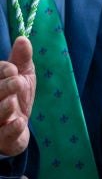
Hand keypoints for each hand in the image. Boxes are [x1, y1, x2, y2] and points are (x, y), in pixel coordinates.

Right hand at [0, 37, 33, 156]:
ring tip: (14, 102)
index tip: (14, 70)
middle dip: (5, 87)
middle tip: (18, 82)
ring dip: (5, 107)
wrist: (19, 127)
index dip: (3, 70)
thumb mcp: (22, 76)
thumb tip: (23, 39)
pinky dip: (12, 128)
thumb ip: (21, 60)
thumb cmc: (18, 97)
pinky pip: (4, 134)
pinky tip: (20, 122)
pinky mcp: (0, 139)